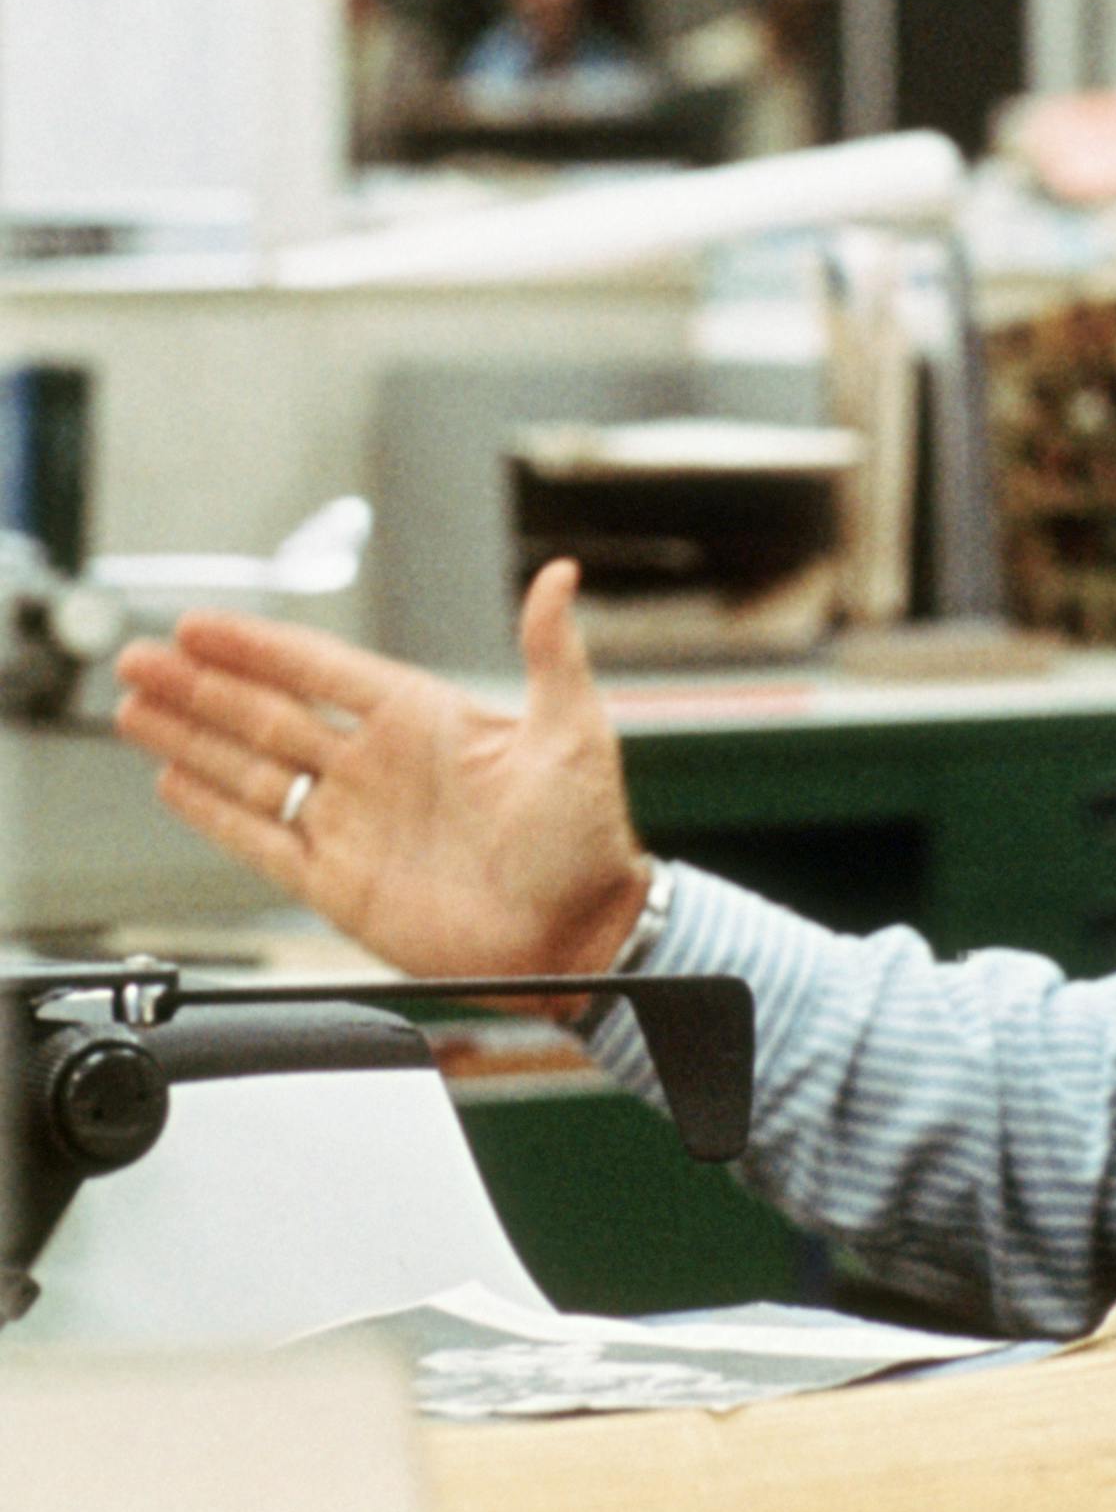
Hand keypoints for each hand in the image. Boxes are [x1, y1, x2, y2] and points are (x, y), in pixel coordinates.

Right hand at [110, 560, 649, 979]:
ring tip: (134, 708)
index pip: (321, 670)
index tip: (198, 626)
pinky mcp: (338, 882)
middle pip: (266, 714)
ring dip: (191, 740)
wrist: (580, 935)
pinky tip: (174, 782)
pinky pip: (261, 838)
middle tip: (138, 658)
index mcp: (424, 720)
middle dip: (199, 687)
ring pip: (251, 771)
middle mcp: (378, 766)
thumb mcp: (575, 732)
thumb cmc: (587, 836)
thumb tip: (560, 576)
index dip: (257, 648)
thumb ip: (553, 652)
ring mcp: (352, 823)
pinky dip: (214, 812)